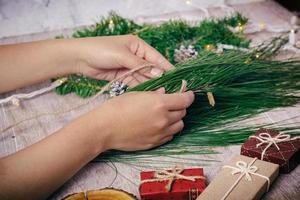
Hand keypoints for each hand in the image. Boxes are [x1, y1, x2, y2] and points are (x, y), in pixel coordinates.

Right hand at [70, 89, 194, 151]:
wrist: (104, 128)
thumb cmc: (117, 107)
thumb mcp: (136, 95)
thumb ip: (155, 94)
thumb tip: (165, 93)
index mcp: (159, 104)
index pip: (185, 100)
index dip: (189, 95)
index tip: (188, 93)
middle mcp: (163, 120)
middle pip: (183, 113)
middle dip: (180, 106)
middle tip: (173, 103)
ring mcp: (160, 133)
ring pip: (179, 126)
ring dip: (176, 119)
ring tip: (166, 115)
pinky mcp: (155, 143)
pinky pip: (169, 136)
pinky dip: (168, 130)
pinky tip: (158, 126)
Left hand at [73, 35, 172, 85]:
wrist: (80, 58)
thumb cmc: (101, 50)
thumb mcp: (123, 56)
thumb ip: (141, 66)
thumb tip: (160, 74)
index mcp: (138, 46)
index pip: (156, 58)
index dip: (166, 68)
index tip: (177, 78)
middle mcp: (136, 56)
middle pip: (151, 69)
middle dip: (160, 79)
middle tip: (170, 90)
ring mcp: (129, 67)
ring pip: (144, 77)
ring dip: (151, 85)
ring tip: (161, 94)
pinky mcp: (123, 76)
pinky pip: (135, 83)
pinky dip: (141, 88)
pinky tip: (148, 94)